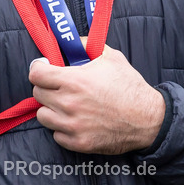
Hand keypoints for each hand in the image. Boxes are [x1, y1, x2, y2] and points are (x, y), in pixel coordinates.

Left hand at [28, 46, 165, 154]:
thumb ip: (87, 46)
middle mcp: (69, 103)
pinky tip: (74, 120)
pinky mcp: (78, 143)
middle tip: (58, 86)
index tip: (43, 68)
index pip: (35, 74)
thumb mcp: (111, 57)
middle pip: (37, 94)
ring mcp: (72, 125)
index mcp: (74, 81)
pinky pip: (56, 134)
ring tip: (65, 104)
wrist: (148, 119)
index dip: (38, 68)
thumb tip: (72, 42)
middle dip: (46, 87)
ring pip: (43, 116)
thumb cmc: (129, 86)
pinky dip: (62, 128)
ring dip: (51, 109)